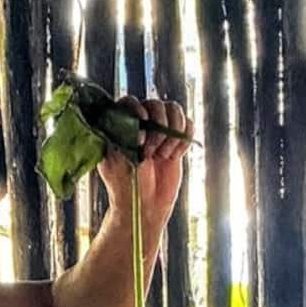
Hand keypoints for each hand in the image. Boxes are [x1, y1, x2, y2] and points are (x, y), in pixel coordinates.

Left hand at [99, 97, 193, 230]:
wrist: (145, 204)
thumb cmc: (126, 185)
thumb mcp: (117, 161)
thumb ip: (124, 138)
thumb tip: (141, 125)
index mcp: (120, 126)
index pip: (129, 102)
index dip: (137, 107)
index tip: (142, 119)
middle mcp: (140, 123)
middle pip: (156, 104)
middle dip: (158, 128)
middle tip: (151, 153)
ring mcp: (159, 130)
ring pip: (174, 110)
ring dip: (173, 133)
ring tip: (164, 155)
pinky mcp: (176, 139)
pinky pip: (188, 126)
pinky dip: (184, 140)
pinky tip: (175, 156)